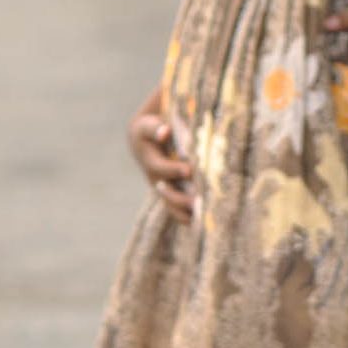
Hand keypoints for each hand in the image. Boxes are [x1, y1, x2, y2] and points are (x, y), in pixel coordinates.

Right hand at [125, 84, 192, 222]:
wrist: (145, 139)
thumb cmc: (150, 128)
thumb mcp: (149, 125)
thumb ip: (155, 128)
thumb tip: (165, 132)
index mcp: (149, 160)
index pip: (160, 168)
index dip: (173, 170)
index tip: (188, 169)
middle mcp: (155, 178)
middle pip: (167, 192)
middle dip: (182, 196)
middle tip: (200, 198)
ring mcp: (162, 188)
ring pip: (171, 204)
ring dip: (185, 211)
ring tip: (202, 215)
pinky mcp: (170, 193)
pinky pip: (176, 209)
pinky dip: (187, 217)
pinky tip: (201, 222)